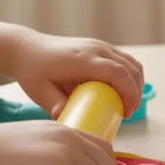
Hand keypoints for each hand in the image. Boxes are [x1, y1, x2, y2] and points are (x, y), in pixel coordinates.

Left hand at [12, 32, 143, 117]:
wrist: (28, 48)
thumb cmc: (33, 71)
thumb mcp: (40, 91)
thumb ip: (54, 105)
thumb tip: (66, 119)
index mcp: (82, 59)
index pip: (117, 72)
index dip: (129, 93)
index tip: (126, 112)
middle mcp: (96, 48)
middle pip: (131, 68)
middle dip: (136, 93)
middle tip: (127, 113)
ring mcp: (100, 45)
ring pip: (132, 63)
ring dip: (136, 84)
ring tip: (127, 104)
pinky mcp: (102, 47)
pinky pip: (126, 60)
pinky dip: (131, 76)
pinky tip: (123, 91)